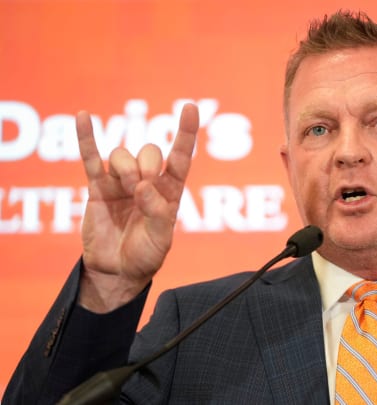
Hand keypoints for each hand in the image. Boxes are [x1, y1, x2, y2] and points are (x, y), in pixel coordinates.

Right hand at [77, 103, 198, 311]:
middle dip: (146, 166)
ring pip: (122, 155)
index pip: (181, 156)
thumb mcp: (161, 239)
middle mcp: (147, 181)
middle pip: (149, 152)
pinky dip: (87, 137)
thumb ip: (157, 212)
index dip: (186, 132)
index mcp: (170, 191)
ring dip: (125, 169)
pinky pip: (90, 158)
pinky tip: (84, 116)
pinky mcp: (97, 187)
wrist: (118, 271)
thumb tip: (142, 186)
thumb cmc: (145, 254)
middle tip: (141, 189)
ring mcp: (121, 182)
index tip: (190, 107)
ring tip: (125, 191)